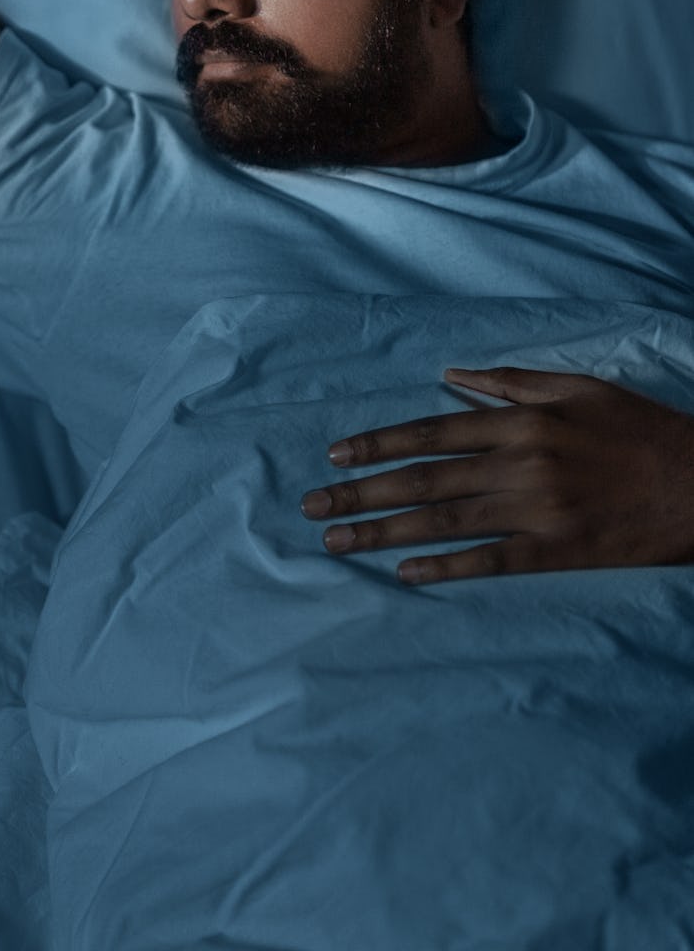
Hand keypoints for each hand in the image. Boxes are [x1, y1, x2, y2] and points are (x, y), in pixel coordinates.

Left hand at [299, 367, 693, 584]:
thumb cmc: (638, 430)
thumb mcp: (578, 387)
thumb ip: (511, 383)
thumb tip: (452, 376)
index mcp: (522, 420)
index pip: (432, 431)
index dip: (380, 444)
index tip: (336, 454)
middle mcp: (520, 463)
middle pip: (425, 480)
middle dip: (362, 492)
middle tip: (313, 507)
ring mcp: (537, 511)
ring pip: (445, 522)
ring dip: (384, 532)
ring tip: (338, 542)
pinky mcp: (556, 552)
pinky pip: (490, 561)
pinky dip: (444, 567)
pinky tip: (404, 574)